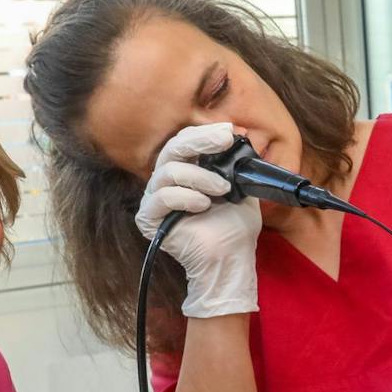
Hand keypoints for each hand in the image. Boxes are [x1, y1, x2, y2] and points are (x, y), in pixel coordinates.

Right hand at [135, 122, 261, 317]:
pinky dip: (185, 198)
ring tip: (222, 190)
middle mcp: (166, 182)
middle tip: (224, 139)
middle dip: (200, 140)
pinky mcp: (149, 219)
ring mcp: (155, 200)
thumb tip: (240, 139)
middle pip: (172, 148)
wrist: (230, 259)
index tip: (229, 131)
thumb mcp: (242, 189)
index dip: (205, 133)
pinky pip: (162, 197)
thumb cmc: (235, 228)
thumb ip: (236, 165)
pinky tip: (203, 206)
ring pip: (168, 171)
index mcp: (186, 172)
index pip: (186, 142)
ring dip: (200, 176)